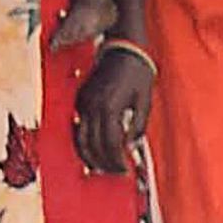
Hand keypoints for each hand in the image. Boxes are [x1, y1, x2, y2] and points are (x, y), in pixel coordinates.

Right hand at [74, 49, 152, 175]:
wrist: (123, 49)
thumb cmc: (138, 74)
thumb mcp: (145, 101)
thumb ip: (137, 126)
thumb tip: (130, 147)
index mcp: (110, 106)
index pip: (110, 143)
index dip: (116, 160)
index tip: (124, 171)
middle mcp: (92, 106)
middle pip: (93, 144)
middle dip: (103, 163)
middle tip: (115, 173)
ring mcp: (82, 102)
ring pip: (80, 138)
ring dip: (90, 156)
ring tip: (102, 168)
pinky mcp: (79, 100)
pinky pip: (77, 127)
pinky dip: (83, 142)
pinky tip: (92, 152)